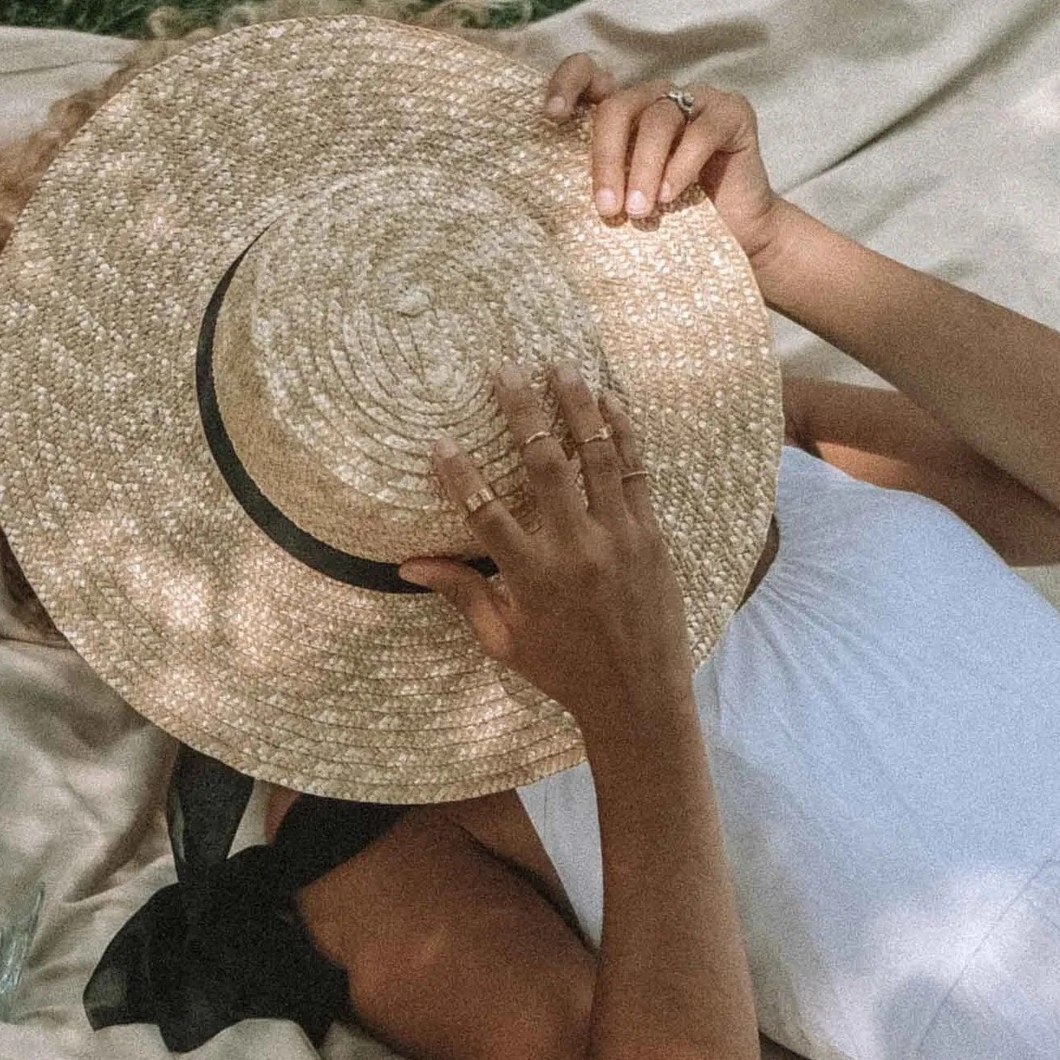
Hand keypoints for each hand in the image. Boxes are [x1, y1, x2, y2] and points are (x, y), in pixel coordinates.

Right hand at [398, 367, 693, 751]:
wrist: (638, 694)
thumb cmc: (563, 670)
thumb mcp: (504, 640)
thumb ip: (462, 594)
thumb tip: (409, 566)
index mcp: (531, 576)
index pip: (484, 512)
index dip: (459, 474)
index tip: (439, 441)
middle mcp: (575, 549)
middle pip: (544, 464)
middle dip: (522, 410)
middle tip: (505, 368)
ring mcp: (618, 538)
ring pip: (597, 455)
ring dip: (577, 405)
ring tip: (561, 365)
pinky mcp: (650, 535)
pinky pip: (636, 472)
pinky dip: (623, 433)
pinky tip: (611, 402)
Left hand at [541, 51, 781, 263]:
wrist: (739, 235)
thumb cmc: (674, 219)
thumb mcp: (627, 197)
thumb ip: (602, 179)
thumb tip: (552, 190)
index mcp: (627, 110)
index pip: (590, 74)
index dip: (567, 84)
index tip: (551, 116)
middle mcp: (658, 96)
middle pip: (619, 106)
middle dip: (606, 158)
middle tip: (606, 207)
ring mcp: (697, 98)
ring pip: (657, 120)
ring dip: (643, 170)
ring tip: (638, 212)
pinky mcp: (732, 111)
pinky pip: (701, 131)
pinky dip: (681, 166)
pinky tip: (670, 196)